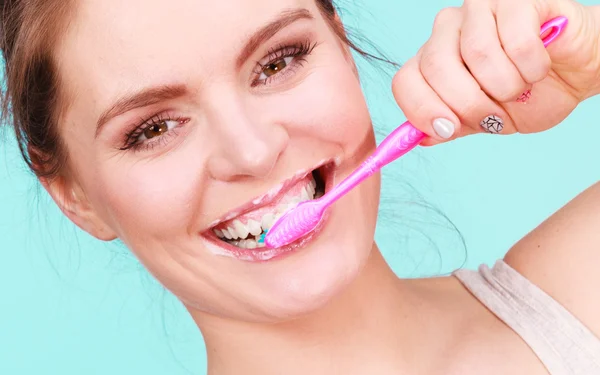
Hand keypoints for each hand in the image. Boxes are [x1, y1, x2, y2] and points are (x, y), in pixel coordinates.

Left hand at [392, 0, 599, 144]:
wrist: (575, 75)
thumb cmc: (527, 94)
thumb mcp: (485, 122)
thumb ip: (452, 127)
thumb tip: (421, 138)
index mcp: (432, 60)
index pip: (404, 81)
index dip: (422, 109)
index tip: (449, 129)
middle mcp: (448, 31)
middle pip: (436, 67)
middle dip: (469, 104)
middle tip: (494, 115)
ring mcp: (479, 10)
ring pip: (477, 54)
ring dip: (506, 86)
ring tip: (520, 87)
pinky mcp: (514, 0)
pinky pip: (516, 40)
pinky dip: (532, 67)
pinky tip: (539, 68)